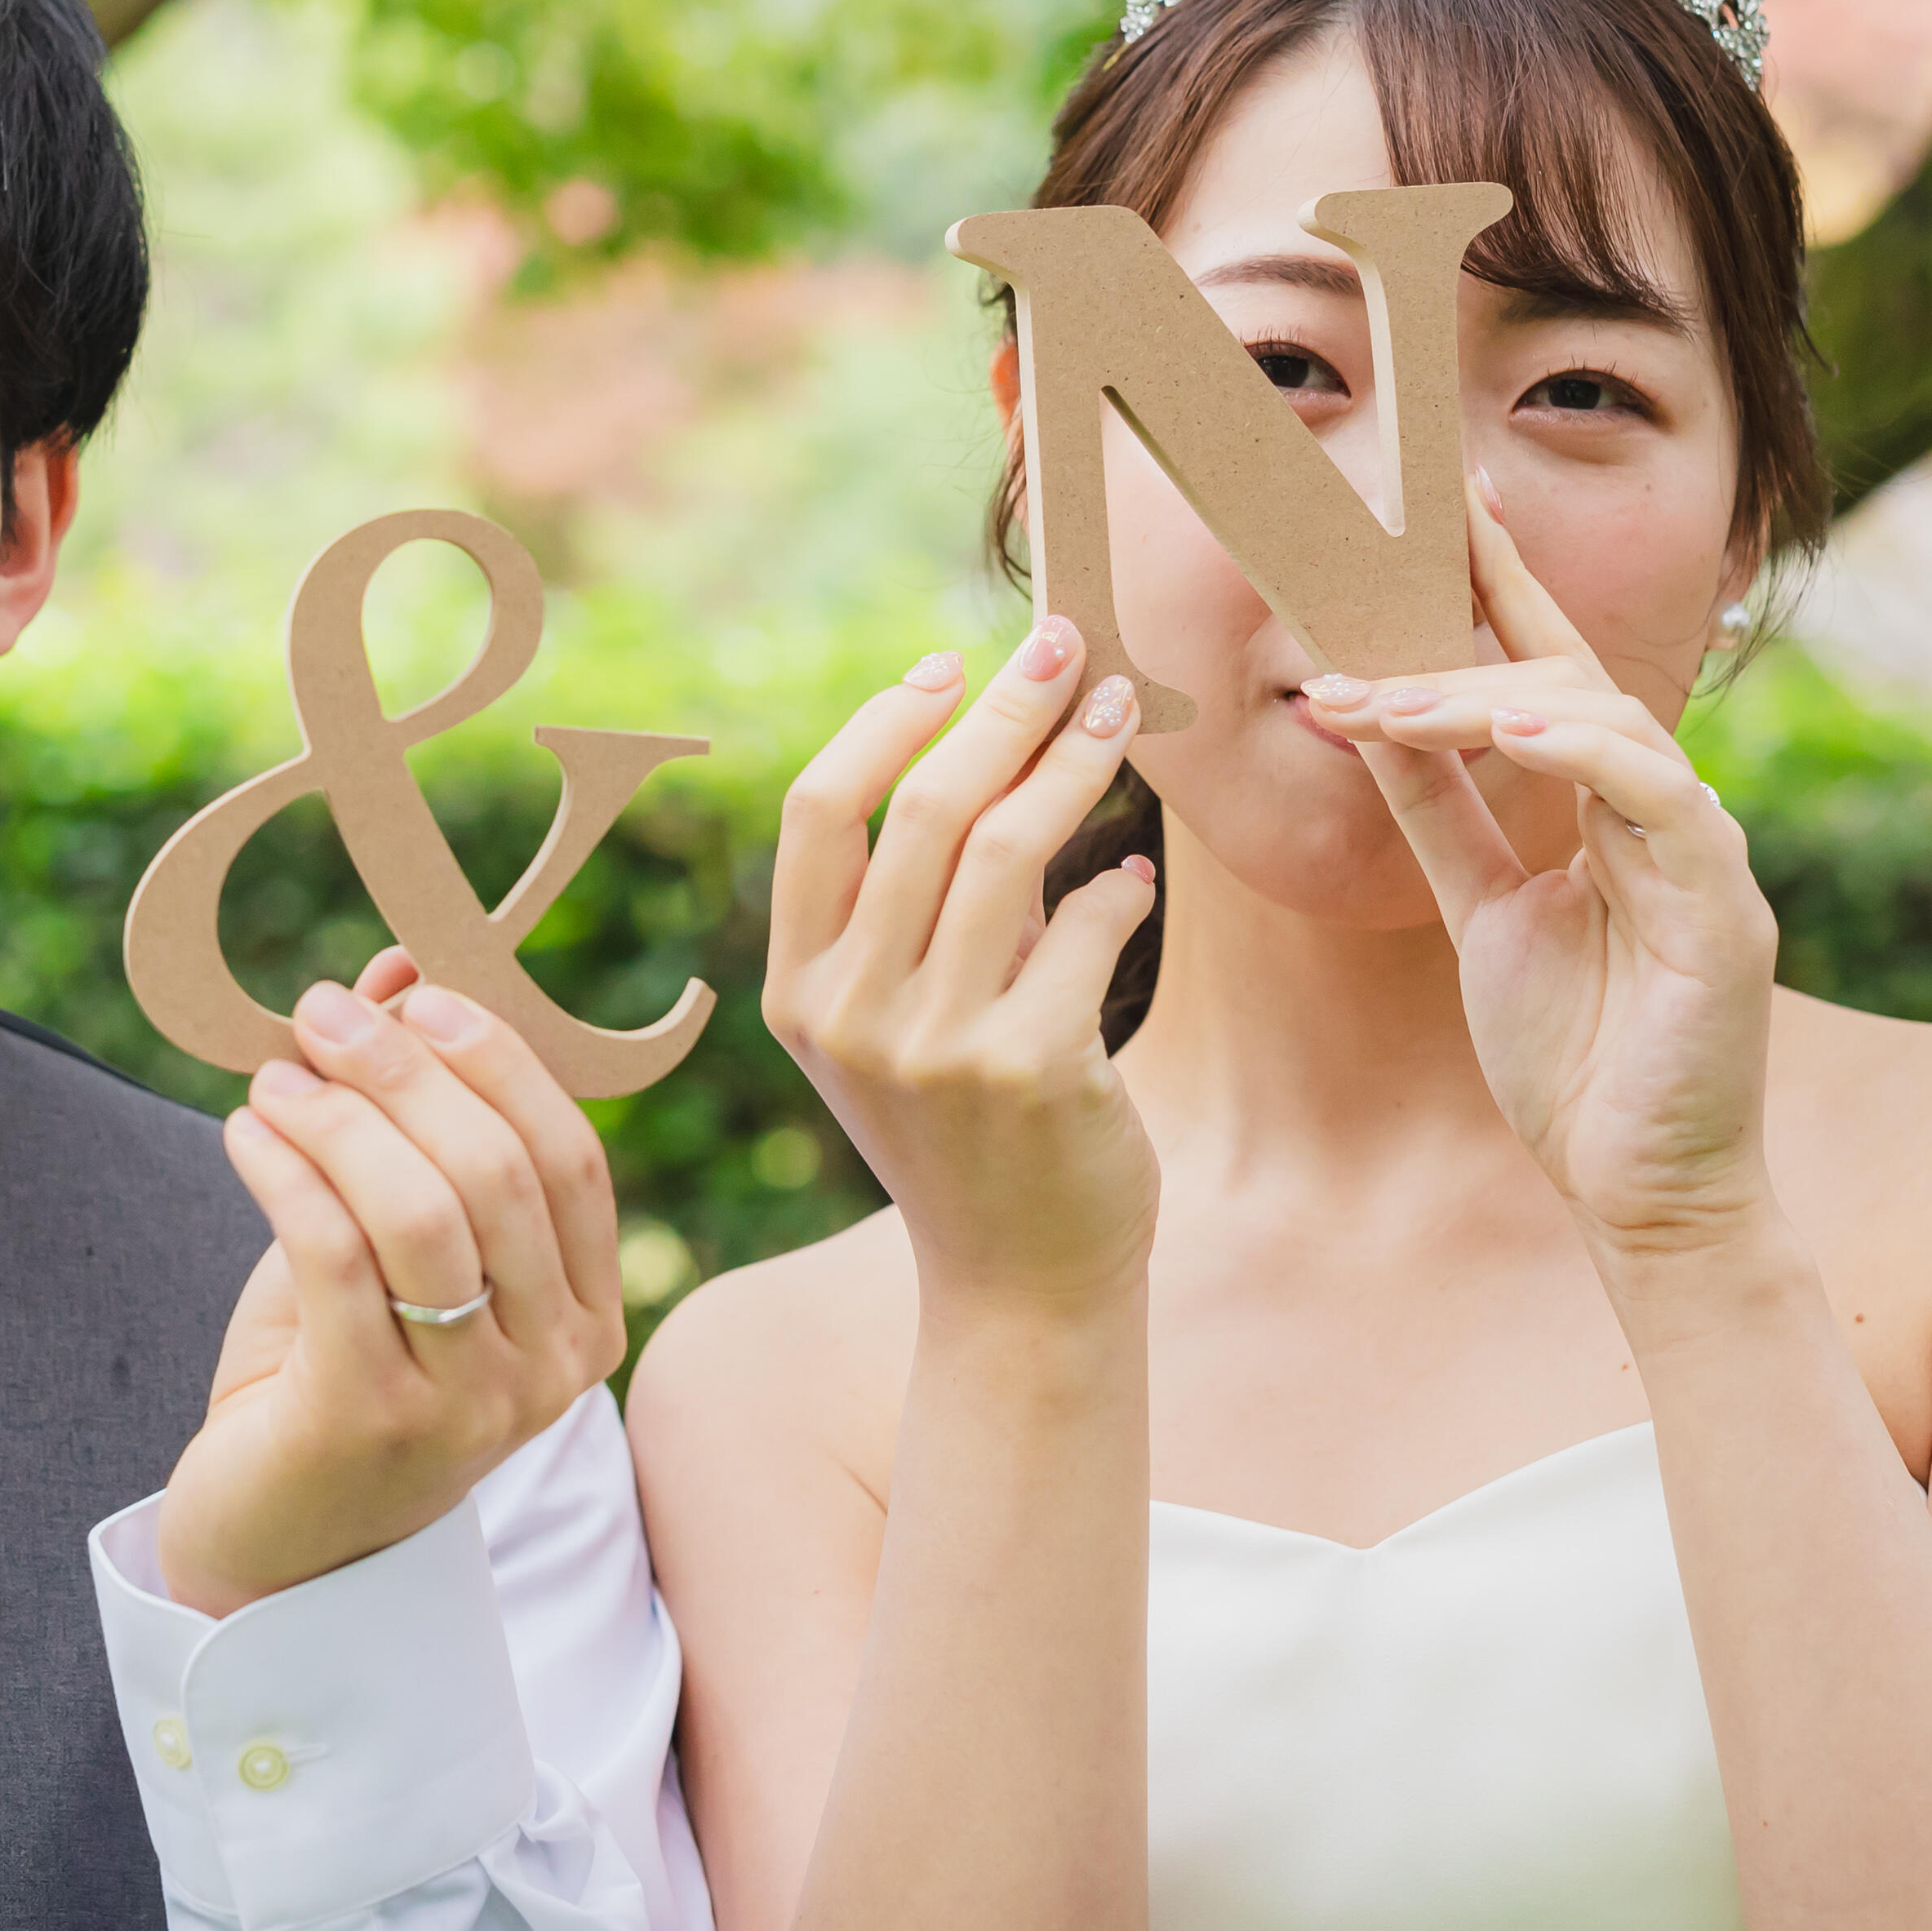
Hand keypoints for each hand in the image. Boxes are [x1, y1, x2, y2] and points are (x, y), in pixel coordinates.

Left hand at [157, 956, 629, 1617]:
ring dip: (338, 1118)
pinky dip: (286, 1172)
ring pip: (422, 1212)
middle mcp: (548, 1369)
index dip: (498, 1061)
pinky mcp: (370, 1421)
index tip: (418, 996)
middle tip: (319, 1014)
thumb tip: (403, 967)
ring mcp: (467, 1405)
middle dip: (404, 1071)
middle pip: (497, 1172)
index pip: (571, 1159)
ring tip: (273, 1077)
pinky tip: (245, 1135)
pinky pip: (335, 1258)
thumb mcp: (388, 1243)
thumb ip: (410, 1117)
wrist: (278, 1546)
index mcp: (585, 1318)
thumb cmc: (340, 1375)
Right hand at [762, 620, 1164, 1317]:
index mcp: (796, 990)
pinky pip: (1087, 928)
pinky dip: (1121, 892)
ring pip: (1010, 849)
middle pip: (924, 809)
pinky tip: (1134, 884)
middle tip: (1068, 646)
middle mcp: (850, 1013)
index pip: (819, 811)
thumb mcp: (894, 1029)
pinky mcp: (1028, 1070)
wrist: (1018, 1284)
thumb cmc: (966, 1136)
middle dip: (1005, 709)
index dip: (886, 722)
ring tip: (1120, 718)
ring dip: (1076, 764)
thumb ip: (913, 913)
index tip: (951, 666)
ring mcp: (934, 1046)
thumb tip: (995, 743)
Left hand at [1299, 475, 1779, 1259]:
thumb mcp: (1481, 911)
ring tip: (1392, 701)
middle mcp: (1663, 813)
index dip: (1504, 580)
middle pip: (1566, 682)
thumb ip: (1440, 818)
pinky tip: (1508, 734)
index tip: (1445, 500)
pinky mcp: (1722, 911)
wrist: (1636, 1189)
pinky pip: (1657, 801)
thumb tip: (1373, 720)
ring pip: (1605, 724)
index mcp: (1607, 809)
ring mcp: (1700, 855)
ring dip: (1489, 700)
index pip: (1551, 667)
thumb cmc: (1572, 1059)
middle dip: (1459, 649)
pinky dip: (1581, 757)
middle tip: (1348, 653)